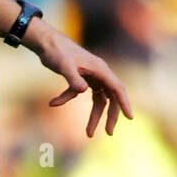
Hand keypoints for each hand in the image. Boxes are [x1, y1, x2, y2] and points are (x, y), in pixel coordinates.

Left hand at [26, 18, 132, 136]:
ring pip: (99, 100)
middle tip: (109, 133)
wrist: (46, 42)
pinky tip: (53, 102)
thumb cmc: (56, 52)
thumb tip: (83, 91)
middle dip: (111, 116)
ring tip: (89, 133)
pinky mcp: (82, 78)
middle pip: (111, 97)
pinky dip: (68, 99)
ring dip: (95, 116)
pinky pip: (80, 93)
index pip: (118, 88)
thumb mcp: (63, 65)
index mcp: (100, 69)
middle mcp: (99, 73)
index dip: (125, 103)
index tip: (130, 117)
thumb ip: (73, 79)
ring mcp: (91, 76)